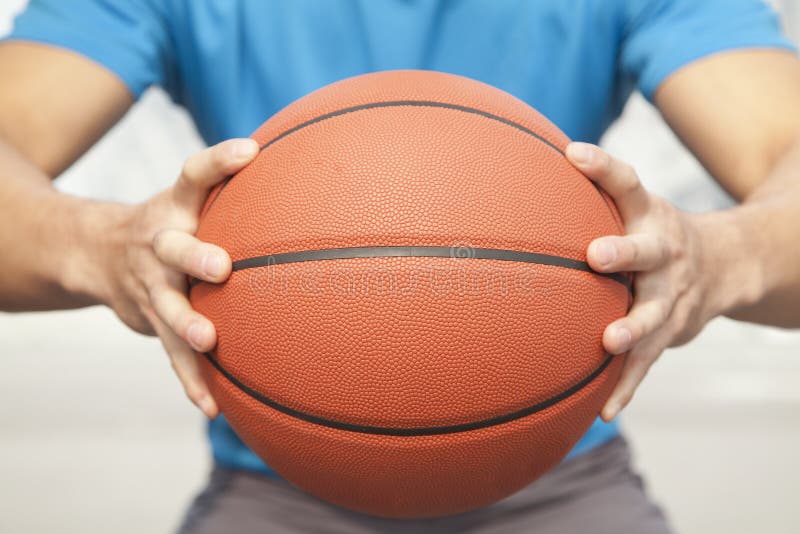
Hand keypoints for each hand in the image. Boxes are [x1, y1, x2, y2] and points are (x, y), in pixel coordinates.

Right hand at [100, 138, 258, 416]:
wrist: (96, 253)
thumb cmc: (173, 224)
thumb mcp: (191, 199)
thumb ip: (237, 192)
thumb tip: (314, 173)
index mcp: (176, 205)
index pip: (194, 174)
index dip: (219, 161)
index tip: (250, 150)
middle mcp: (160, 241)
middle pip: (172, 245)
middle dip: (194, 256)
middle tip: (220, 267)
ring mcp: (151, 283)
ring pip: (166, 305)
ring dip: (185, 323)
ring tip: (207, 340)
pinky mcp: (149, 319)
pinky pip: (169, 354)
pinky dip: (189, 379)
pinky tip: (211, 406)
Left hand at [566, 142, 733, 420]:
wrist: (723, 266)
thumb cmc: (650, 234)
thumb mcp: (632, 208)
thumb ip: (586, 198)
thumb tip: (508, 180)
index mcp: (647, 215)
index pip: (627, 182)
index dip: (603, 167)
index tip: (574, 154)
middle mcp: (664, 251)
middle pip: (648, 250)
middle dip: (624, 253)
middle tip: (597, 256)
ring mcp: (671, 294)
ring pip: (654, 313)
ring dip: (633, 327)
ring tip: (609, 341)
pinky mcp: (670, 332)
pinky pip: (648, 362)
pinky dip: (627, 386)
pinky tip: (605, 410)